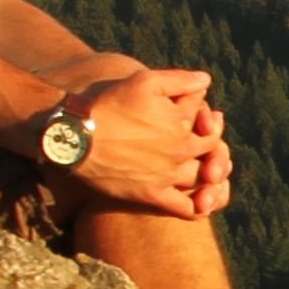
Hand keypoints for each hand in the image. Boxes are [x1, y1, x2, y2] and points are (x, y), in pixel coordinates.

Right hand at [46, 66, 231, 222]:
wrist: (76, 139)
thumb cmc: (107, 106)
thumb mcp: (144, 82)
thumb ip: (180, 80)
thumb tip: (207, 81)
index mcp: (182, 122)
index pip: (210, 122)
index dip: (208, 119)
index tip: (200, 118)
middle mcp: (180, 149)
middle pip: (213, 150)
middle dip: (213, 145)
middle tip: (204, 143)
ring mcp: (168, 175)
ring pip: (205, 179)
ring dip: (212, 174)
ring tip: (208, 170)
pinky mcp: (152, 196)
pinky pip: (188, 208)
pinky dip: (200, 206)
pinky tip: (201, 201)